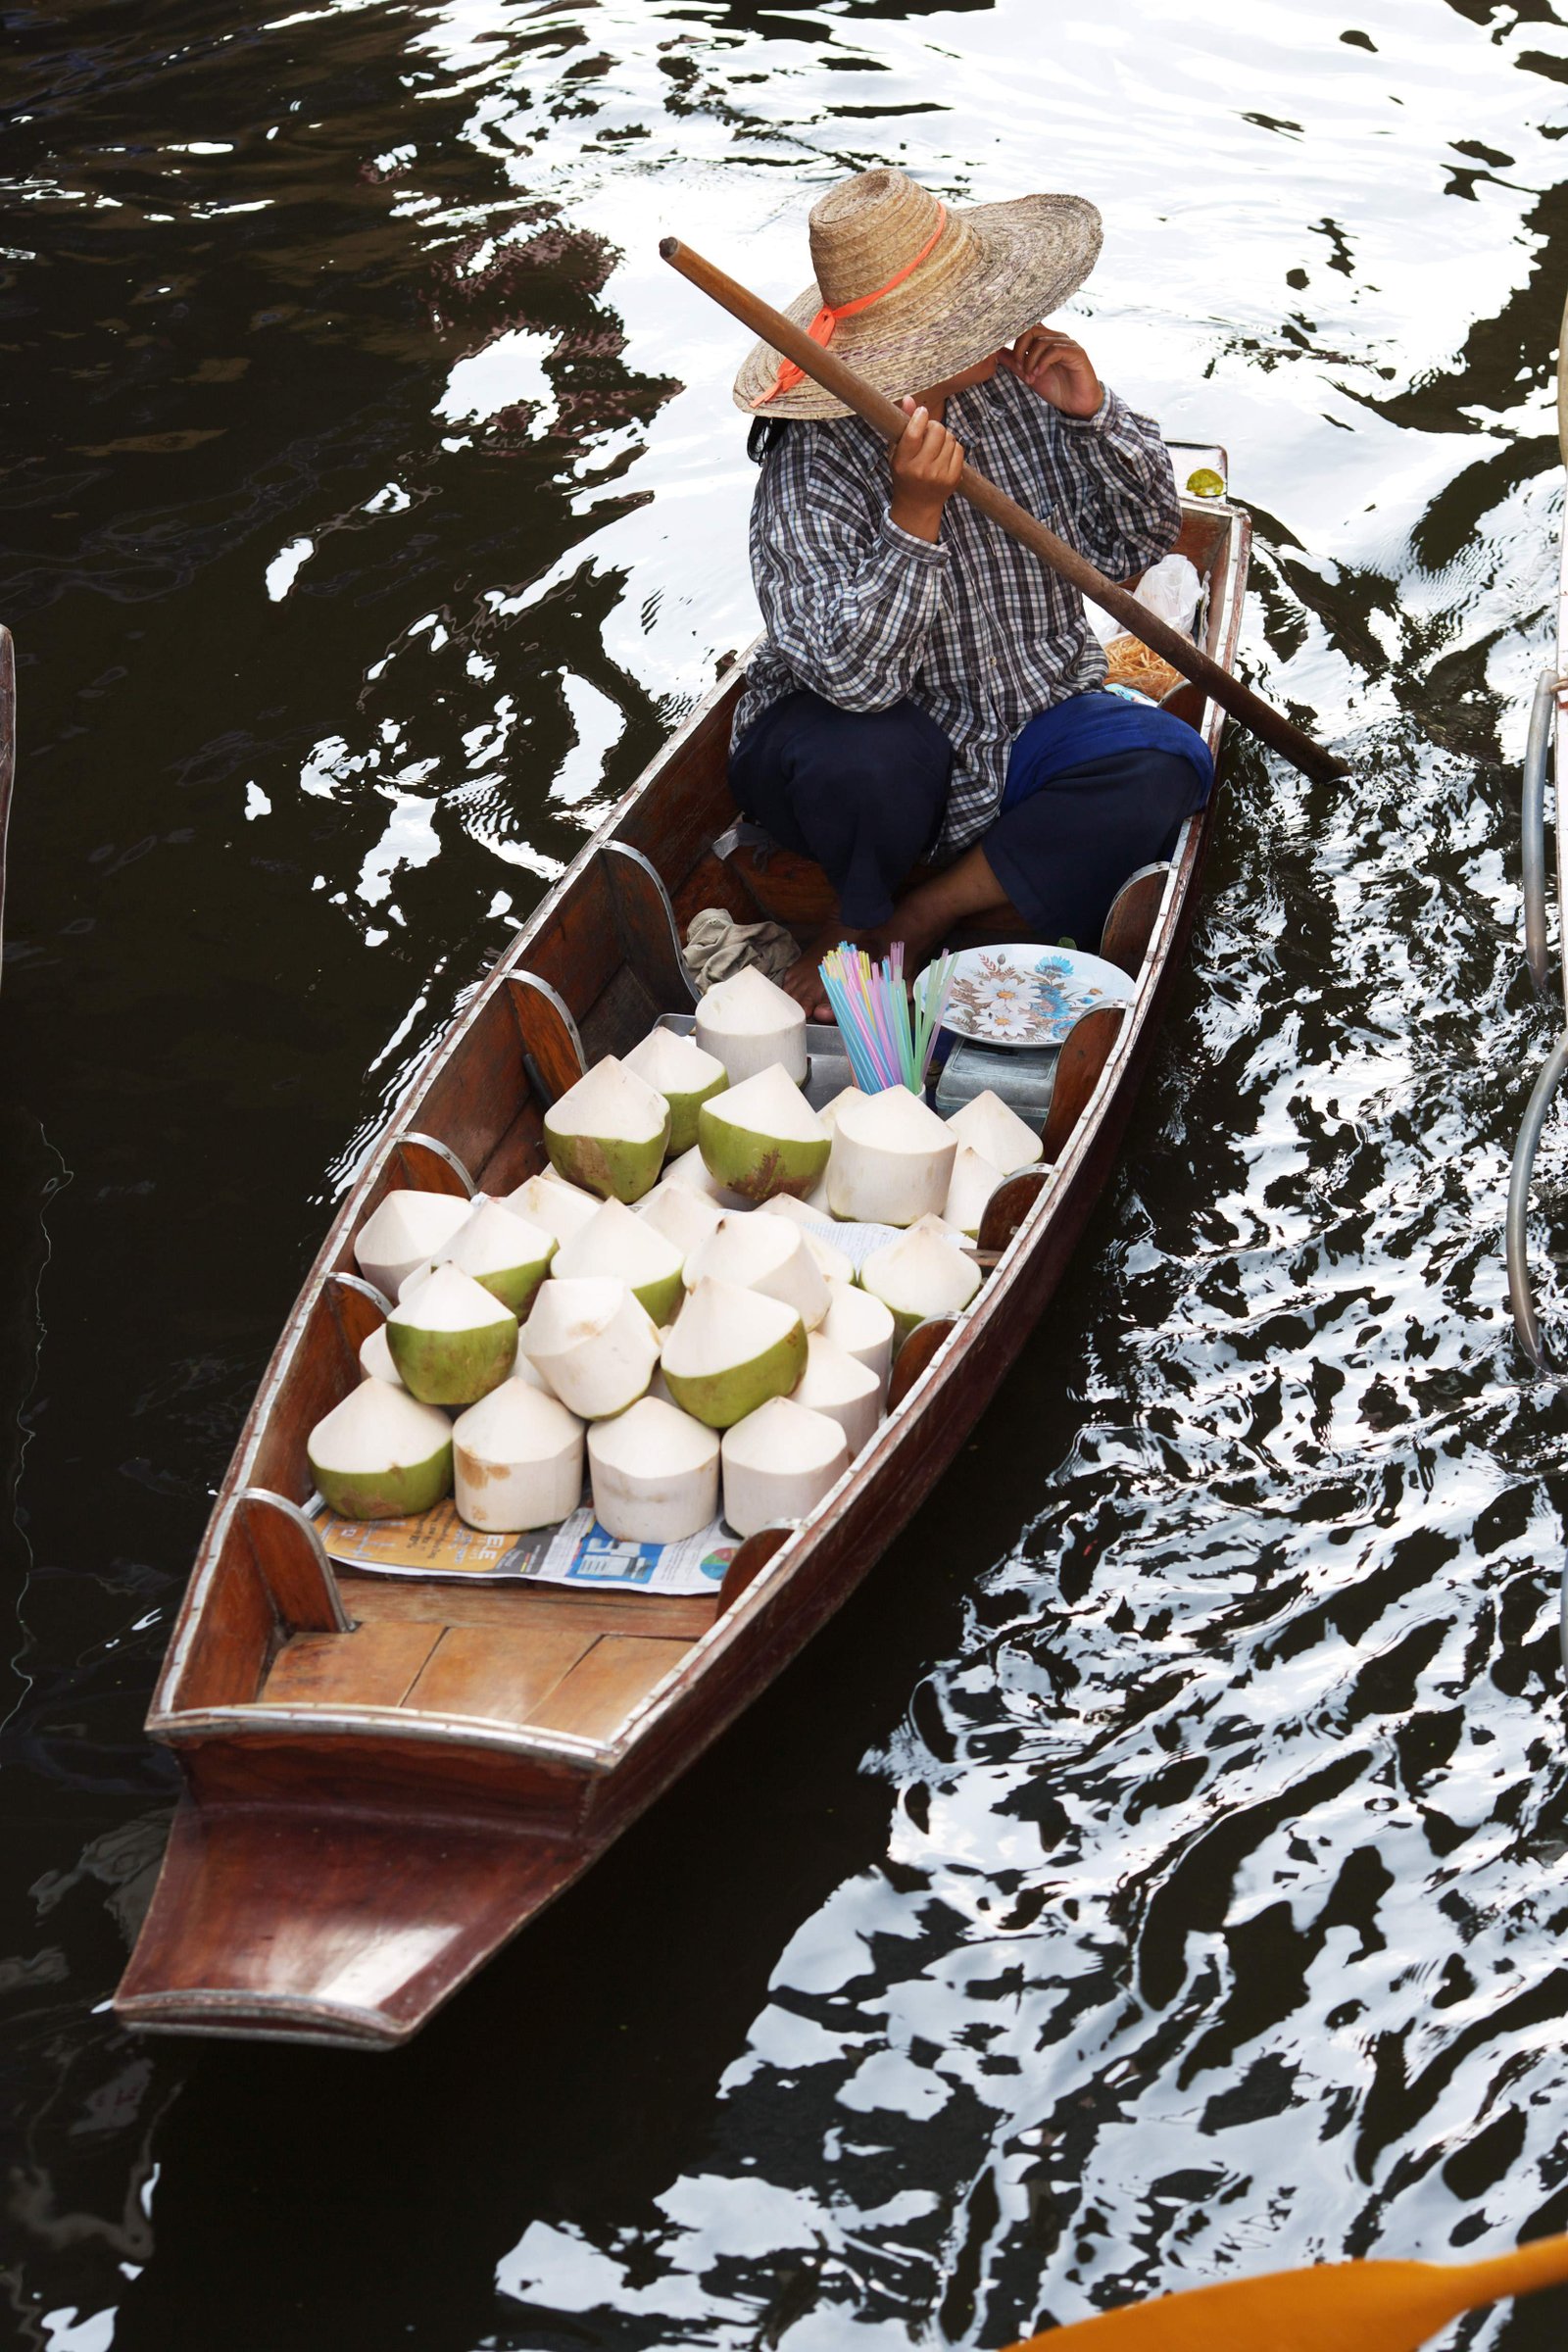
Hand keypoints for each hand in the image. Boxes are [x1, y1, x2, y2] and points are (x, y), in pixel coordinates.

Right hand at [889, 396, 963, 540]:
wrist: (917, 506)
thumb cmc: (904, 474)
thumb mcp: (897, 452)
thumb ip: (902, 425)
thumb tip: (909, 398)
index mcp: (903, 463)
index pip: (914, 433)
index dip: (920, 416)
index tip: (922, 413)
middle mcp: (921, 470)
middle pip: (937, 430)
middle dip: (934, 426)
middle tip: (929, 433)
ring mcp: (939, 475)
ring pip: (950, 438)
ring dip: (944, 437)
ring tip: (935, 447)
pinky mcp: (953, 478)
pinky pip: (959, 449)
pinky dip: (953, 448)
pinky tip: (944, 455)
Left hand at [1001, 327, 1102, 416]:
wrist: (1078, 404)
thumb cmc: (1057, 389)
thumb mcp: (1029, 375)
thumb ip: (1015, 363)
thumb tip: (995, 353)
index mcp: (1046, 341)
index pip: (1027, 328)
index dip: (1014, 340)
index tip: (1010, 360)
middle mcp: (1056, 338)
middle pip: (1032, 329)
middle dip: (1020, 349)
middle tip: (1019, 367)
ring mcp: (1067, 344)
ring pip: (1041, 341)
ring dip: (1031, 360)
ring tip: (1030, 377)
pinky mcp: (1076, 353)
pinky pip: (1055, 350)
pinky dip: (1042, 362)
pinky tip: (1038, 374)